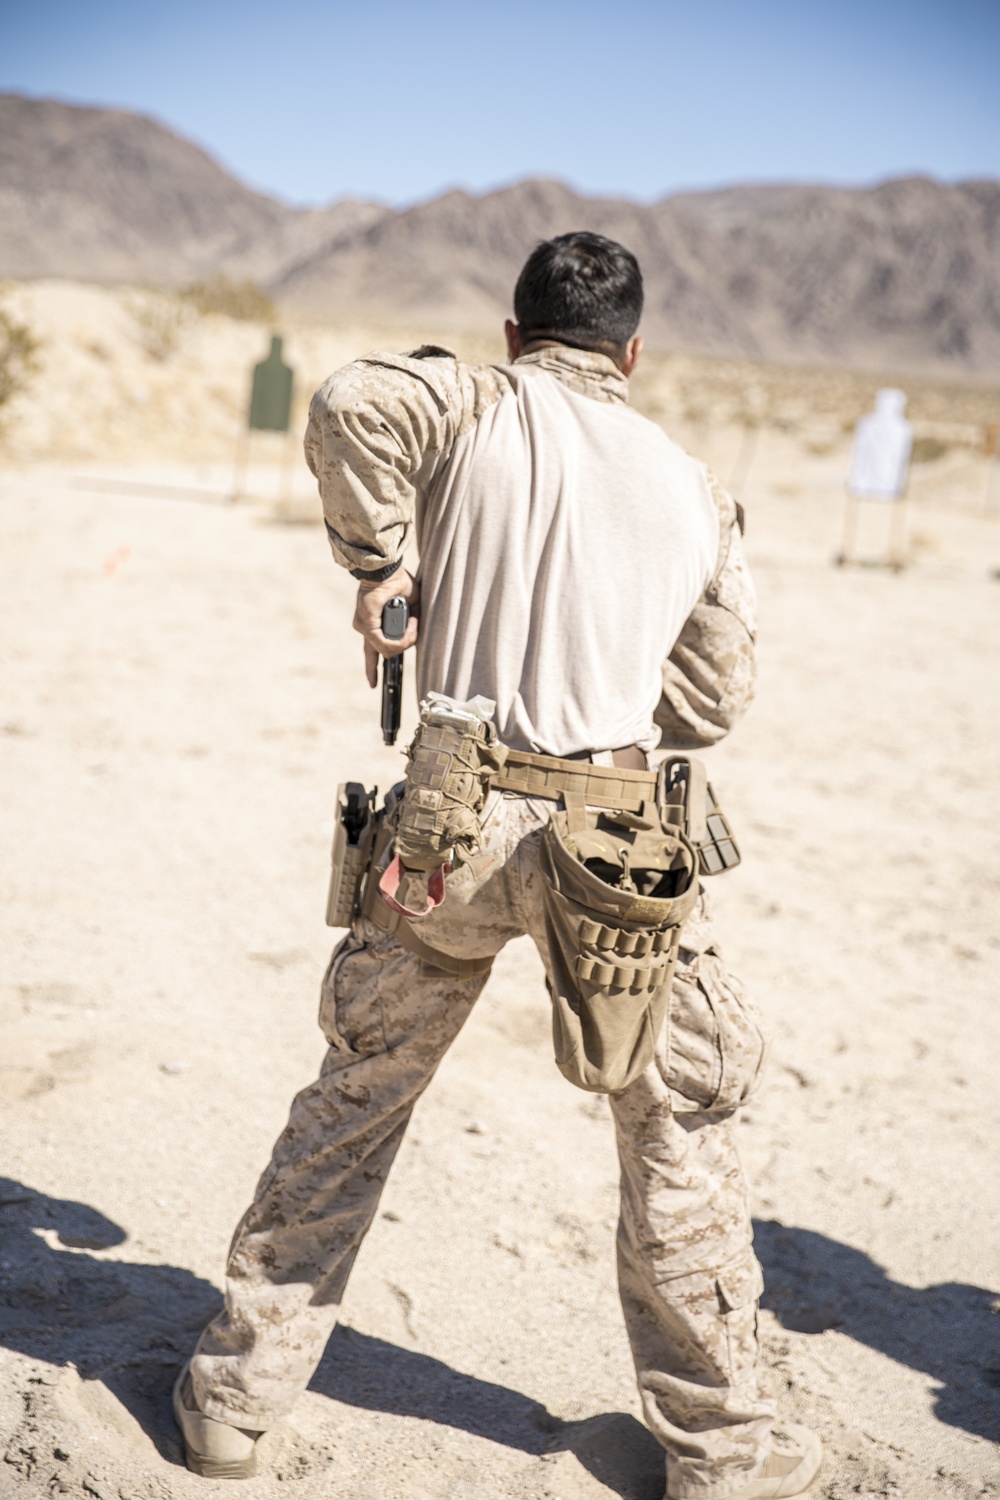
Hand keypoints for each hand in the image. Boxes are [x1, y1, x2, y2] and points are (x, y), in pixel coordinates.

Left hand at [353, 567, 419, 687]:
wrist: (388, 571)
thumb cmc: (398, 585)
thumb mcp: (409, 608)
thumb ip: (408, 624)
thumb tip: (411, 636)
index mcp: (373, 625)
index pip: (370, 652)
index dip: (371, 669)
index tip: (373, 683)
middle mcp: (364, 628)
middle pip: (382, 654)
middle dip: (402, 645)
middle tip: (414, 628)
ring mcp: (363, 627)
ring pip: (387, 650)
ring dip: (406, 641)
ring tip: (414, 624)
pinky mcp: (366, 624)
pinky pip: (386, 643)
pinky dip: (403, 637)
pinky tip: (412, 625)